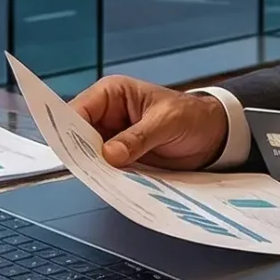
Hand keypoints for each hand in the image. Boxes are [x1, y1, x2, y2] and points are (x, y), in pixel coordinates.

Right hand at [71, 75, 228, 169]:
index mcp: (113, 94)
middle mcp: (107, 115)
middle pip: (78, 134)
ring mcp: (112, 138)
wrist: (211, 136)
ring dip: (93, 167)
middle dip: (79, 151)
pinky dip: (106, 177)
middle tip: (84, 168)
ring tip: (97, 179)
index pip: (79, 109)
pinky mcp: (121, 158)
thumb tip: (110, 154)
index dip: (68, 128)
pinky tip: (108, 184)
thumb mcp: (166, 123)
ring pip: (89, 154)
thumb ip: (138, 138)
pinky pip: (105, 168)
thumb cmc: (191, 116)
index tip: (68, 149)